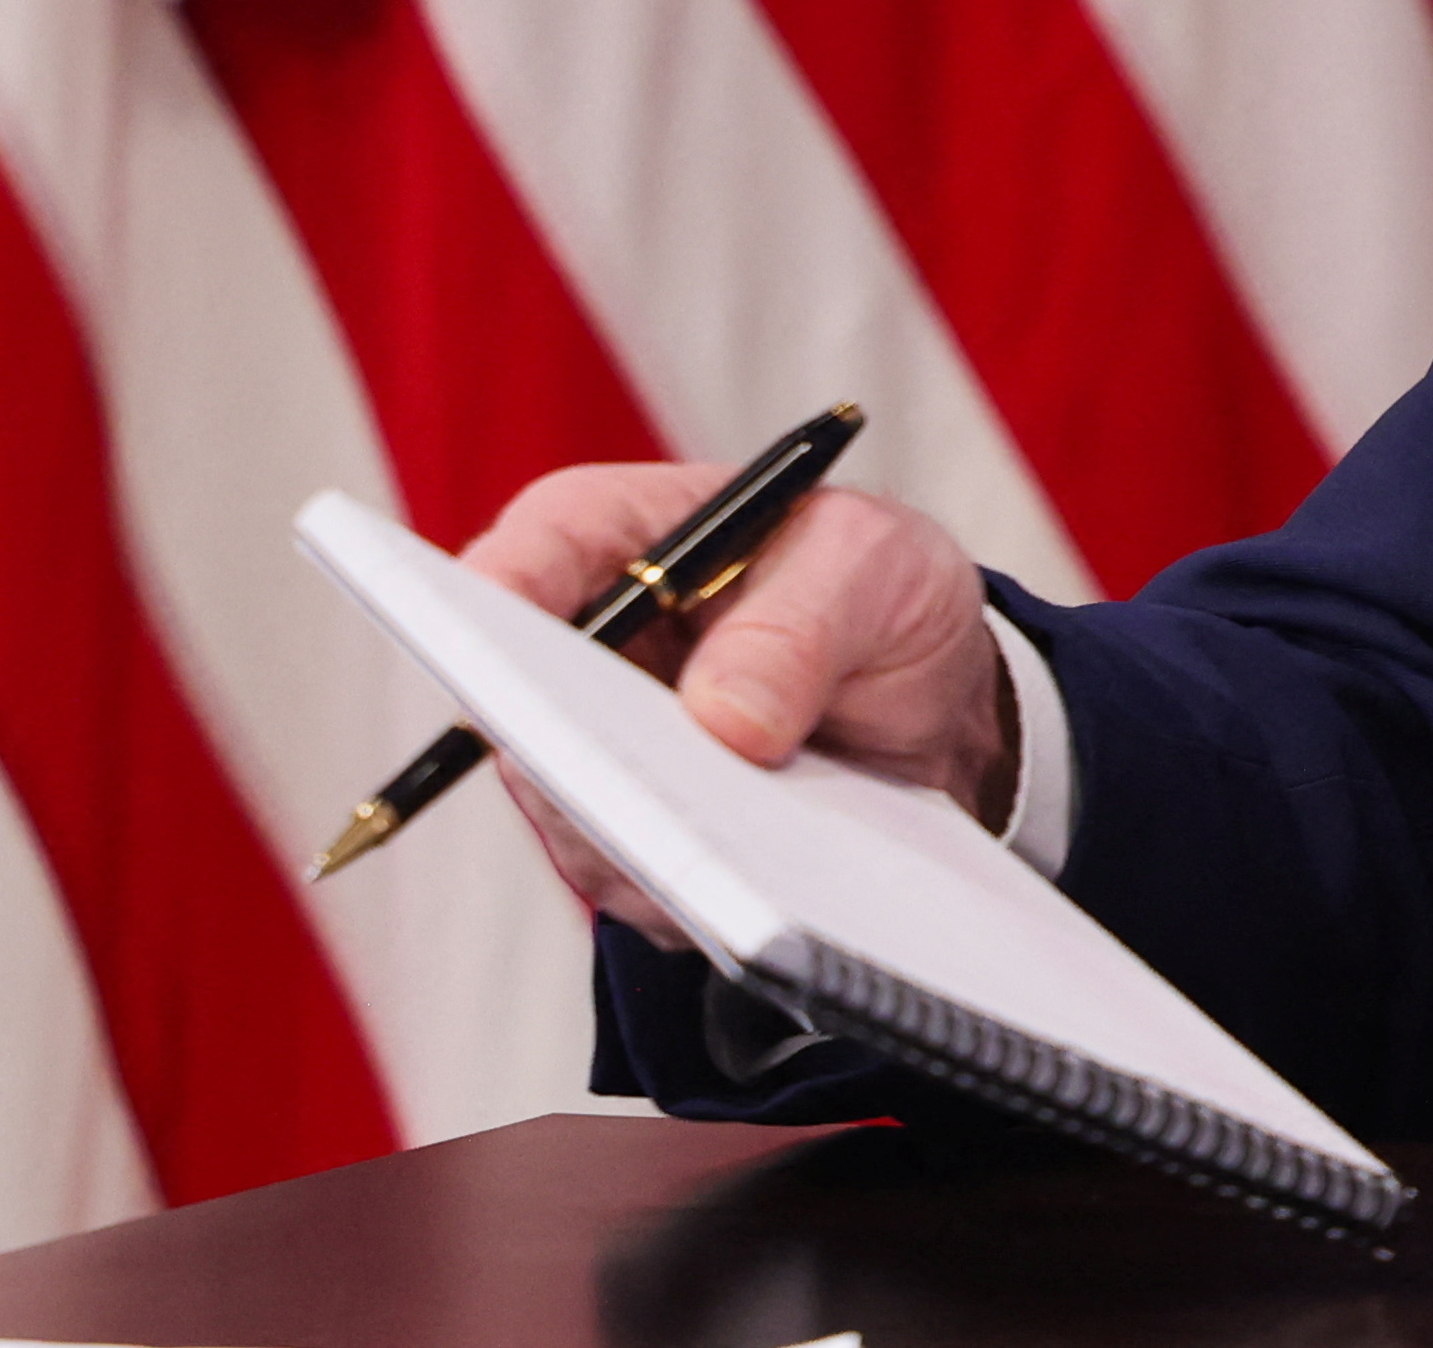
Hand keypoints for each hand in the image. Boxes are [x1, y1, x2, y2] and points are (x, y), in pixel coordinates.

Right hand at [456, 464, 1018, 938]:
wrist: (932, 703)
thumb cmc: (881, 594)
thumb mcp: (876, 567)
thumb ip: (805, 623)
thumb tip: (726, 721)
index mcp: (624, 536)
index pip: (535, 549)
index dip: (501, 597)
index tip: (502, 650)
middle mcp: (587, 646)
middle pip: (522, 702)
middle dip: (572, 749)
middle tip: (638, 790)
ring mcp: (598, 751)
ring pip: (571, 809)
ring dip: (641, 834)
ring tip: (726, 852)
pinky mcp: (633, 838)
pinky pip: (632, 880)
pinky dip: (686, 890)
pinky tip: (748, 895)